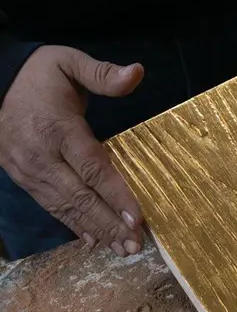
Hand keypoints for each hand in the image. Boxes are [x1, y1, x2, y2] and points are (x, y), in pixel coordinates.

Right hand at [0, 45, 144, 255]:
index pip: (92, 166)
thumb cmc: (40, 74)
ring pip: (65, 207)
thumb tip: (138, 72)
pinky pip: (50, 206)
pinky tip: (93, 241)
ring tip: (121, 249)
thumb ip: (102, 73)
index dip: (115, 194)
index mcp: (58, 128)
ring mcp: (30, 170)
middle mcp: (42, 155)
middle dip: (109, 223)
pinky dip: (73, 225)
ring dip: (95, 230)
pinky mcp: (23, 178)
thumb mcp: (70, 62)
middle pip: (80, 196)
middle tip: (135, 246)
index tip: (137, 216)